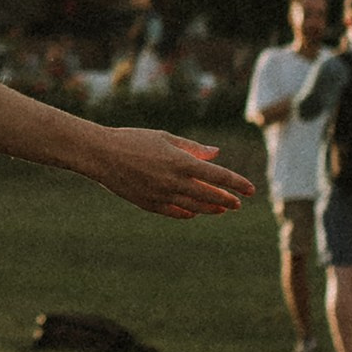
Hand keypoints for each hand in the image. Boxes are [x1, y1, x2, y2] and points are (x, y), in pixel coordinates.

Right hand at [91, 129, 254, 219]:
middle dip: (226, 199)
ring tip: (221, 209)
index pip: (218, 176)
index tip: (251, 189)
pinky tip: (194, 212)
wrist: (101, 154)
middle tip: (237, 203)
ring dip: (210, 208)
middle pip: (209, 196)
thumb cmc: (133, 139)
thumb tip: (216, 153)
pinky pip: (174, 212)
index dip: (237, 183)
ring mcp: (162, 195)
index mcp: (181, 162)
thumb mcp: (165, 137)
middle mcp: (174, 182)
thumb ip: (193, 148)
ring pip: (194, 207)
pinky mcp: (149, 204)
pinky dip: (187, 213)